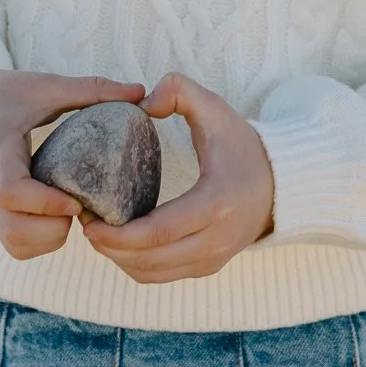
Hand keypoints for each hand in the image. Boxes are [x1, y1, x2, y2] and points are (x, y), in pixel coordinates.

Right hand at [0, 64, 144, 261]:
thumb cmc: (2, 95)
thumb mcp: (44, 85)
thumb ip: (90, 90)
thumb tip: (140, 93)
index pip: (11, 192)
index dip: (45, 203)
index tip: (76, 199)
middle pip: (13, 232)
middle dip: (53, 229)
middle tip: (79, 205)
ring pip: (15, 245)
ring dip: (49, 238)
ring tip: (72, 210)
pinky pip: (17, 245)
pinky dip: (42, 241)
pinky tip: (60, 215)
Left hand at [83, 72, 274, 282]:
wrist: (280, 183)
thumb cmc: (242, 146)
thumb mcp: (216, 109)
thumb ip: (179, 90)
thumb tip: (143, 103)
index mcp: (216, 203)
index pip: (158, 232)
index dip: (117, 234)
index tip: (89, 220)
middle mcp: (216, 239)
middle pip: (149, 260)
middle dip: (108, 248)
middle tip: (85, 224)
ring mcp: (213, 258)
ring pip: (152, 274)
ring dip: (118, 259)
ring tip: (97, 233)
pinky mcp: (208, 267)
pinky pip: (162, 276)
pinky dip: (135, 265)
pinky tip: (120, 243)